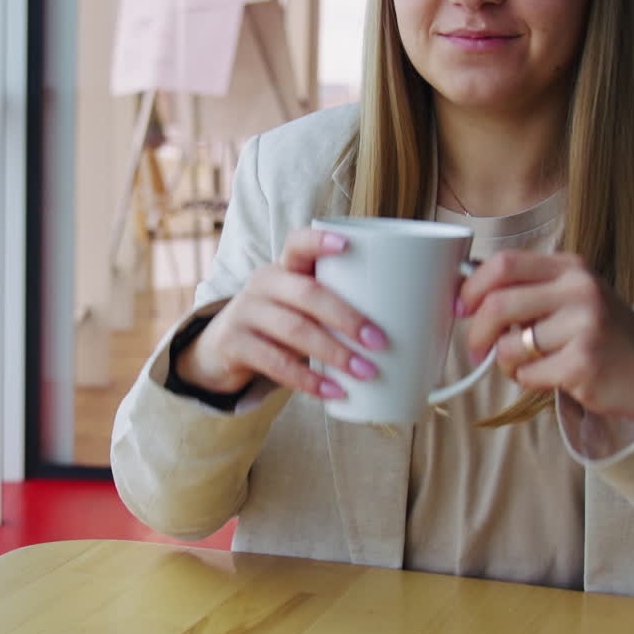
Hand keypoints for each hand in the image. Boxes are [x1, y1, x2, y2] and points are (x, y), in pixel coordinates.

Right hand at [176, 227, 386, 399]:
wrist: (221, 349)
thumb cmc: (280, 323)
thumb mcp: (301, 307)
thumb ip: (336, 304)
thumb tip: (411, 324)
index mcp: (285, 267)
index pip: (298, 243)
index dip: (320, 242)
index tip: (349, 245)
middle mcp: (263, 283)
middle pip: (306, 293)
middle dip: (347, 317)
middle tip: (379, 341)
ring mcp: (246, 312)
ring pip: (293, 329)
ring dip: (334, 352)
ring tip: (365, 372)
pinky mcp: (234, 344)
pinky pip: (275, 362)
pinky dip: (308, 380)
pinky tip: (332, 392)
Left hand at [459, 250, 633, 423]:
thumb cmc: (598, 333)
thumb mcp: (569, 296)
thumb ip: (526, 289)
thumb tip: (466, 294)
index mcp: (569, 267)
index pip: (504, 263)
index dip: (472, 286)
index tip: (462, 307)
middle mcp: (578, 290)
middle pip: (499, 304)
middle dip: (476, 331)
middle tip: (476, 348)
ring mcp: (584, 326)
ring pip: (509, 346)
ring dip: (504, 362)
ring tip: (524, 364)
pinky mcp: (583, 363)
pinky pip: (527, 374)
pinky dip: (526, 380)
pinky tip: (548, 376)